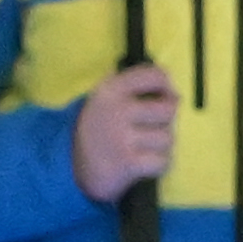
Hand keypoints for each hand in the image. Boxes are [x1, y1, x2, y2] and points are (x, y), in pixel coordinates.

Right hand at [68, 61, 180, 202]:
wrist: (71, 166)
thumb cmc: (98, 129)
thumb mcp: (105, 98)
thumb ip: (132, 86)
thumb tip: (171, 89)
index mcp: (110, 89)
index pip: (154, 75)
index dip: (166, 87)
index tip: (162, 97)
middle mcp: (116, 109)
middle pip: (168, 109)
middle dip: (165, 121)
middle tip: (152, 127)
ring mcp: (122, 137)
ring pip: (167, 138)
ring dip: (160, 146)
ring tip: (144, 147)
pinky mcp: (128, 162)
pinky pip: (163, 161)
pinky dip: (157, 165)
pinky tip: (144, 162)